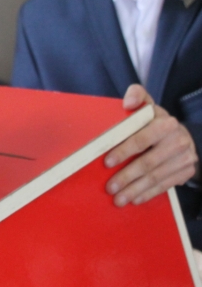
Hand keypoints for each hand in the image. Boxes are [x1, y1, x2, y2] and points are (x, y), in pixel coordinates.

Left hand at [105, 83, 198, 205]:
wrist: (184, 135)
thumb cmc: (155, 121)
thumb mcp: (148, 104)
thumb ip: (137, 95)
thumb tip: (127, 103)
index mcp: (165, 123)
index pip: (142, 138)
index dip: (124, 151)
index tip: (107, 162)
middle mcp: (177, 140)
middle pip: (148, 162)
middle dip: (127, 177)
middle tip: (109, 187)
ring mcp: (184, 158)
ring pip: (156, 177)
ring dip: (135, 190)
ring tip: (118, 199)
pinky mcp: (186, 171)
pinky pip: (165, 185)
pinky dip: (148, 194)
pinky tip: (134, 199)